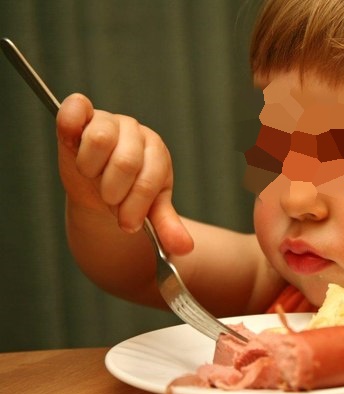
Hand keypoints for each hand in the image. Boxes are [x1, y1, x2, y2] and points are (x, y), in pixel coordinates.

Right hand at [56, 93, 192, 254]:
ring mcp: (108, 121)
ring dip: (91, 170)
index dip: (134, 206)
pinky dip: (70, 121)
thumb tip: (184, 248)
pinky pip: (75, 107)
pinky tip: (72, 141)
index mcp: (156, 153)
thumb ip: (166, 227)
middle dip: (114, 192)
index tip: (128, 223)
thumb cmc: (128, 194)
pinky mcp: (80, 115)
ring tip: (93, 177)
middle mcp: (135, 133)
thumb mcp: (150, 211)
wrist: (99, 186)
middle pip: (125, 163)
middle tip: (109, 199)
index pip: (148, 180)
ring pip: (99, 139)